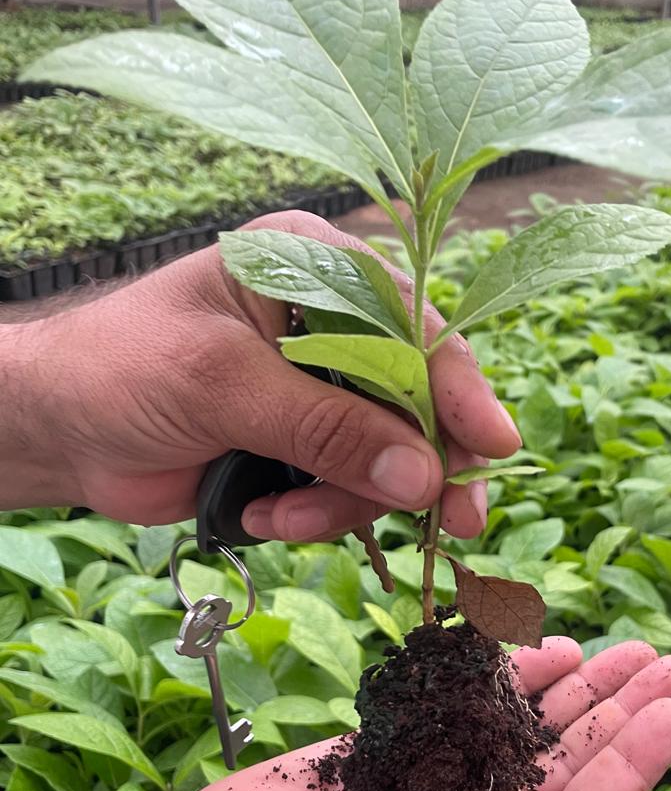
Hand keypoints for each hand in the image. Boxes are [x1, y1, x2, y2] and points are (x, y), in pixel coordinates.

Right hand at [0, 639, 670, 790]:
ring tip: (625, 649)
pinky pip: (460, 706)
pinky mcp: (393, 750)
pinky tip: (541, 650)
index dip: (632, 763)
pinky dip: (500, 676)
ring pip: (524, 730)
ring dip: (576, 689)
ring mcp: (438, 787)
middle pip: (567, 763)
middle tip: (670, 662)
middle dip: (620, 712)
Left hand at [1, 211, 518, 538]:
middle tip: (453, 522)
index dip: (458, 386)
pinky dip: (316, 517)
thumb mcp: (225, 386)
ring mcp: (320, 390)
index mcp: (314, 269)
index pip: (412, 324)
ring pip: (387, 457)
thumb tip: (423, 476)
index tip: (492, 445)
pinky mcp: (303, 446)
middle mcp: (330, 325)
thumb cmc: (122, 370)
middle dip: (422, 464)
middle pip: (417, 398)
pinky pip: (348, 491)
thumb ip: (326, 428)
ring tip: (285, 519)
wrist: (57, 430)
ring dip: (345, 502)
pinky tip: (262, 519)